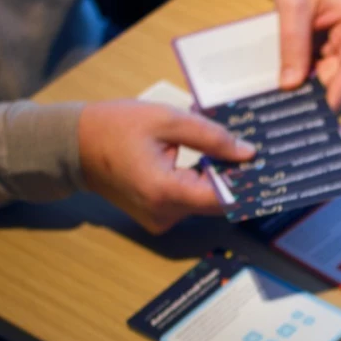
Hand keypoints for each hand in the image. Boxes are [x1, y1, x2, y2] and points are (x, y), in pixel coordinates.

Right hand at [78, 101, 254, 233]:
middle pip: (216, 202)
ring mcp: (160, 220)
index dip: (248, 183)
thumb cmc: (116, 126)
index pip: (223, 198)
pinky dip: (200, 184)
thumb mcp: (167, 120)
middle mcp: (165, 214)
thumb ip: (211, 137)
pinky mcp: (157, 218)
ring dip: (218, 180)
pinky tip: (207, 162)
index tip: (266, 167)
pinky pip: (189, 202)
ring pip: (204, 202)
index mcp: (165, 191)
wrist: (74, 146)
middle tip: (252, 153)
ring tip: (231, 152)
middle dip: (236, 178)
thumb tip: (247, 153)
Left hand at [274, 0, 340, 110]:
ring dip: (312, 87)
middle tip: (291, 113)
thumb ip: (293, 43)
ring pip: (335, 78)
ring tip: (287, 100)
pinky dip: (310, 77)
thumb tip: (290, 84)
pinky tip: (292, 83)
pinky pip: (328, 72)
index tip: (322, 117)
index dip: (338, 94)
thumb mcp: (292, 3)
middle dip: (319, 93)